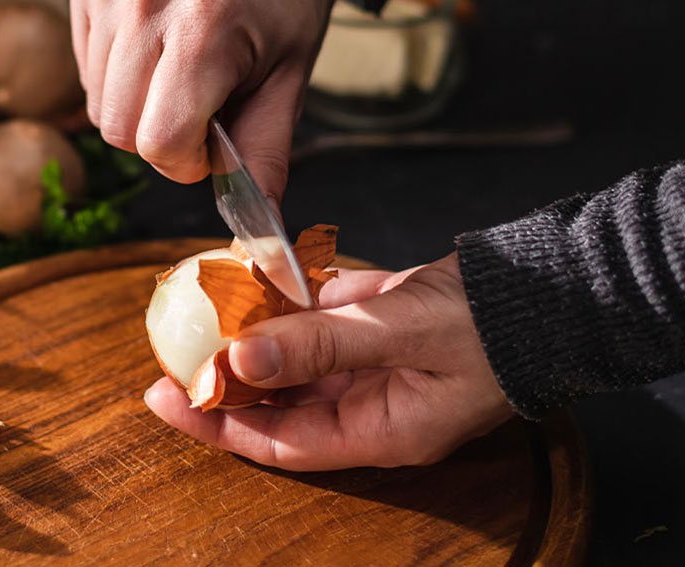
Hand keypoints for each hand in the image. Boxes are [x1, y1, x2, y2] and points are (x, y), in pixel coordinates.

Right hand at [70, 0, 345, 203]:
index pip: (158, 142)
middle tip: (199, 105)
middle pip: (119, 130)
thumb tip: (259, 239)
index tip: (213, 139)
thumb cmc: (282, 6)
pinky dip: (117, 74)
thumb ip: (263, 158)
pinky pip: (85, 67)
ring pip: (99, 103)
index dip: (187, 160)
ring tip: (178, 68)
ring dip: (137, 106)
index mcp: (205, 25)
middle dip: (159, 138)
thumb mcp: (288, 82)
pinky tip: (154, 47)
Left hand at [144, 253, 514, 470]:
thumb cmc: (496, 321)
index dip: (219, 422)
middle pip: (276, 405)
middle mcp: (368, 406)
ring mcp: (371, 366)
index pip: (279, 442)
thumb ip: (321, 343)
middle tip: (168, 355)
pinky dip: (282, 304)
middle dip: (222, 382)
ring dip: (248, 338)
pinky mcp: (374, 327)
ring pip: (290, 361)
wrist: (555, 285)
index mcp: (379, 430)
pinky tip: (247, 282)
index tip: (167, 397)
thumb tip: (241, 355)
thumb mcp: (404, 332)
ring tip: (198, 313)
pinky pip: (315, 322)